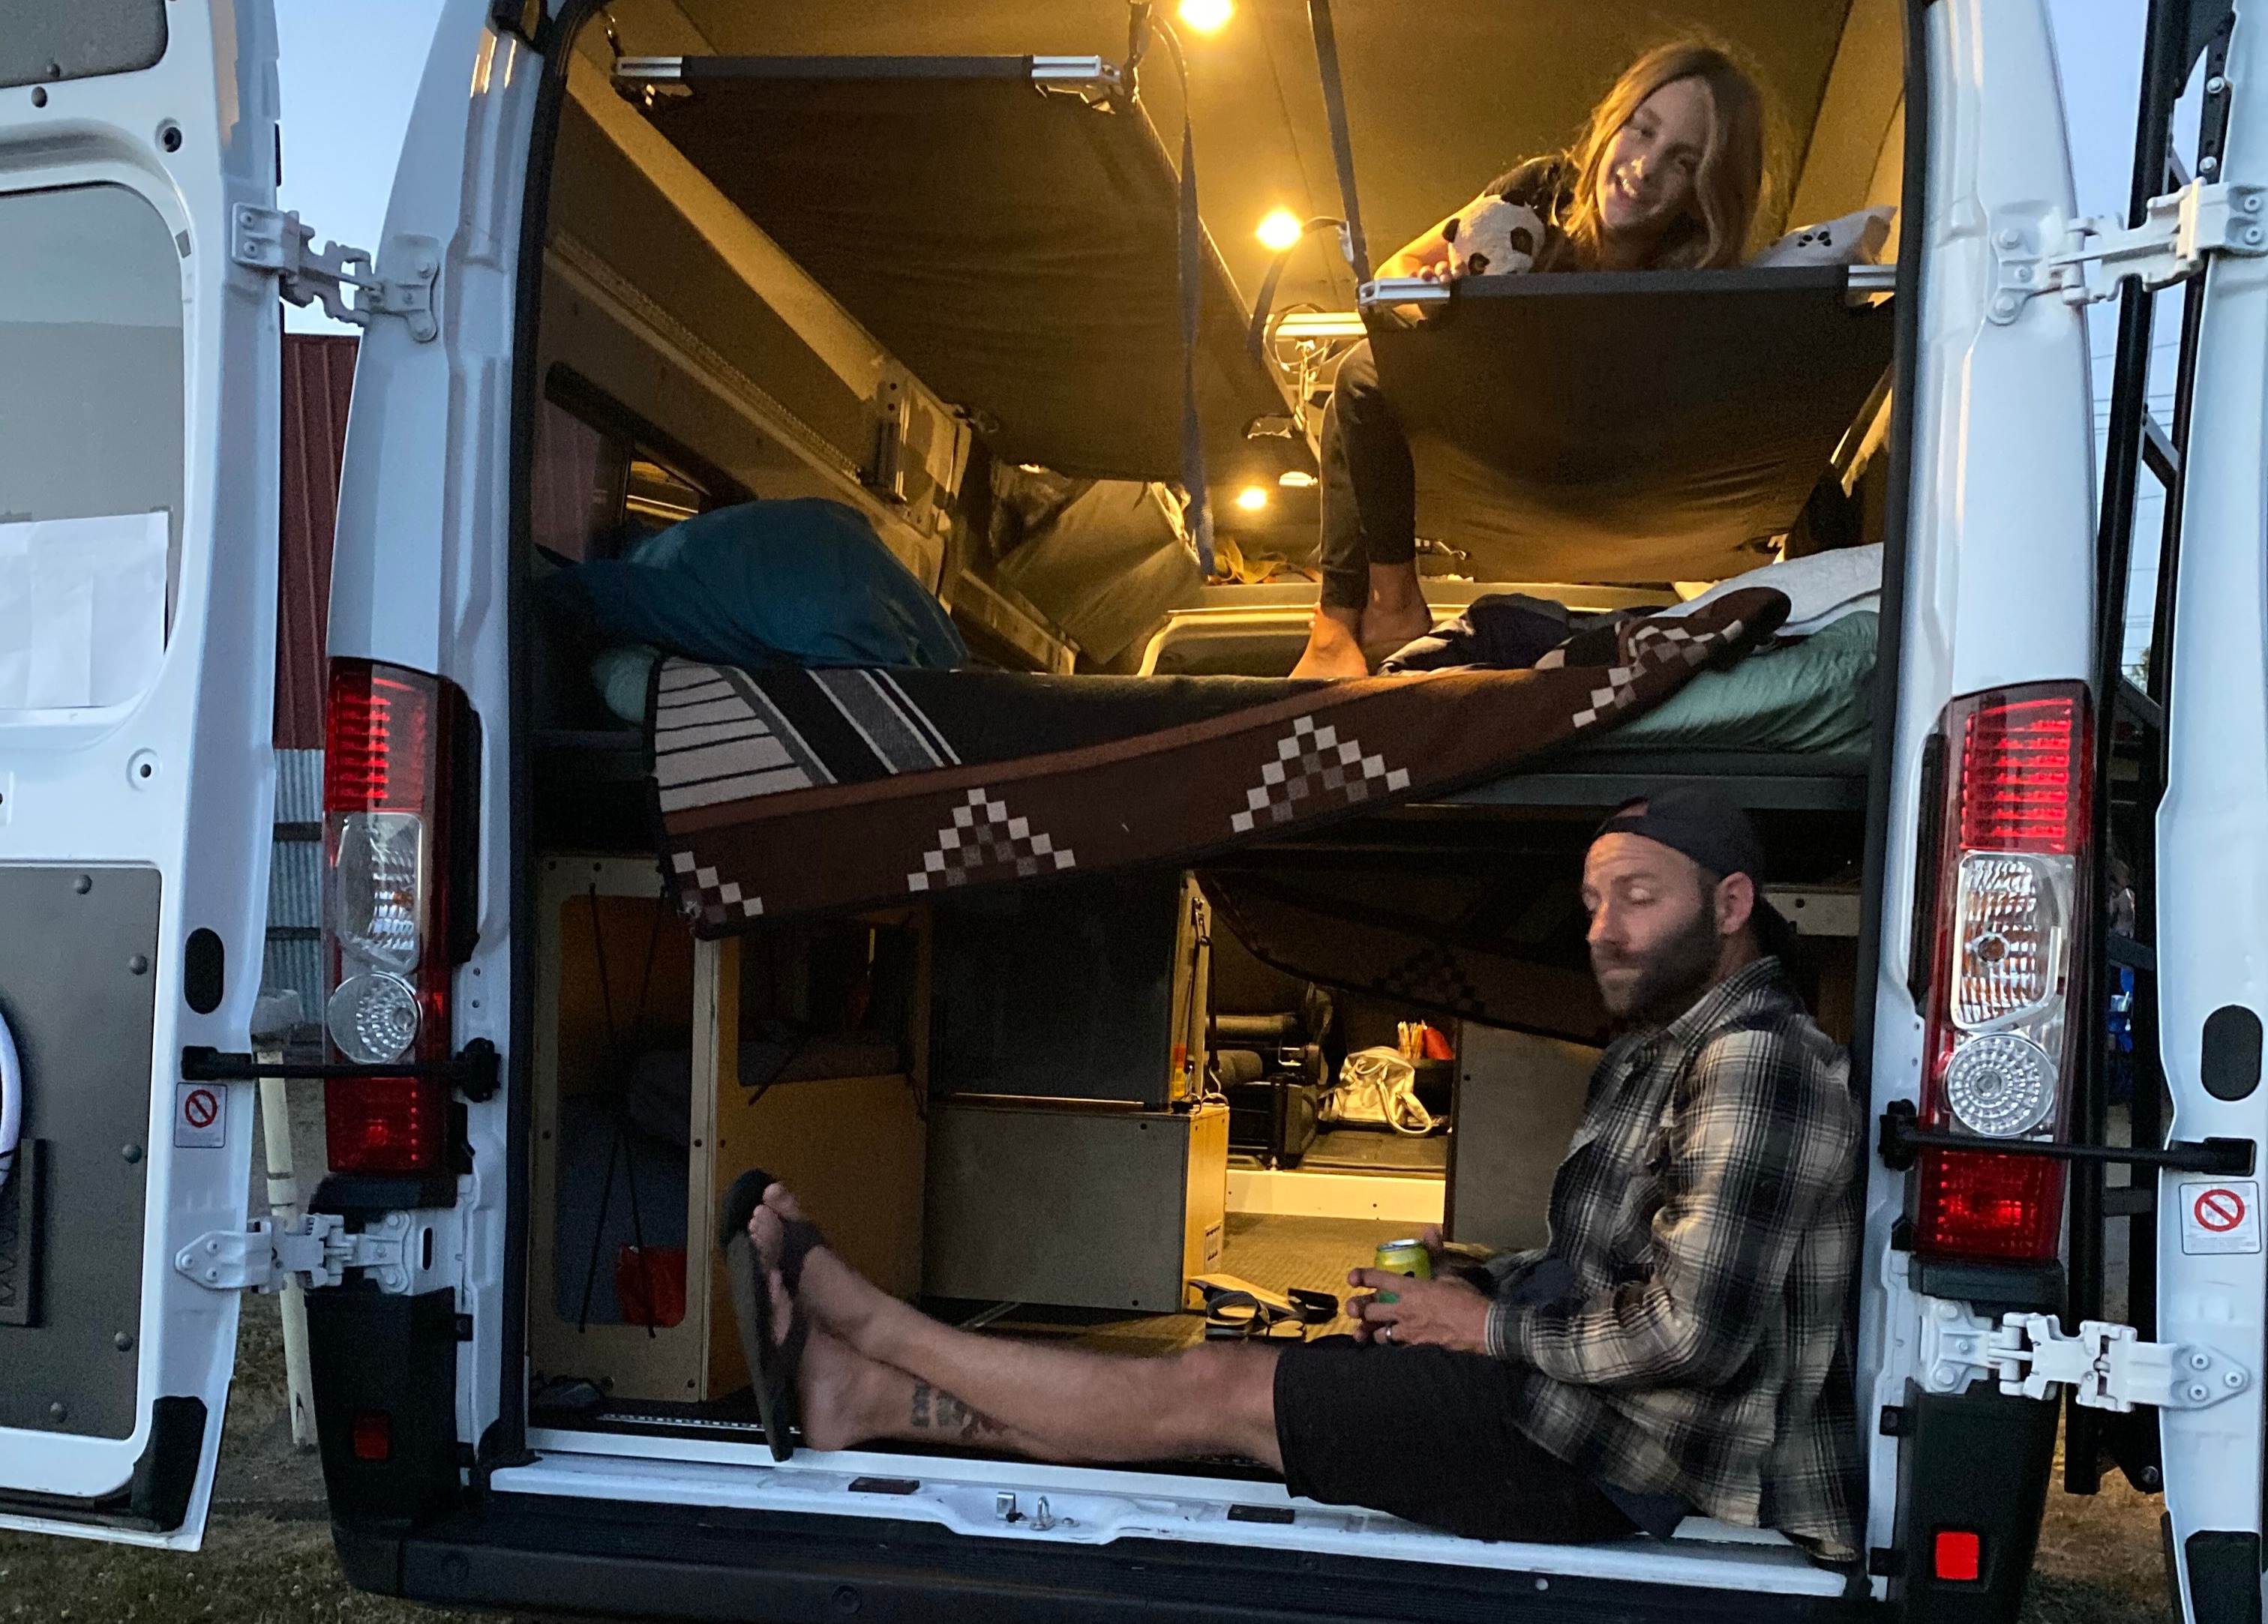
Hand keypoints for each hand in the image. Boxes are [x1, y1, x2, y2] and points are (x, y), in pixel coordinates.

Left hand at [1345, 1265, 1491, 1354]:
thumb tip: (1430, 1230)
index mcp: (1410, 1288)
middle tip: (1353, 1308)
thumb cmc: (1466, 1300)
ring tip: (1363, 1332)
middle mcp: (1404, 1310)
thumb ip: (1435, 1253)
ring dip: (1369, 1331)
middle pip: (1370, 1310)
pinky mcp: (1416, 1346)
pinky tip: (1385, 1346)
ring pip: (1378, 1333)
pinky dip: (1388, 1345)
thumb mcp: (1450, 1274)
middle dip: (1359, 1309)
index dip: (1362, 1276)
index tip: (1352, 1278)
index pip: (1378, 1279)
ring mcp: (1408, 1330)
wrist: (1481, 1329)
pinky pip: (1394, 1347)